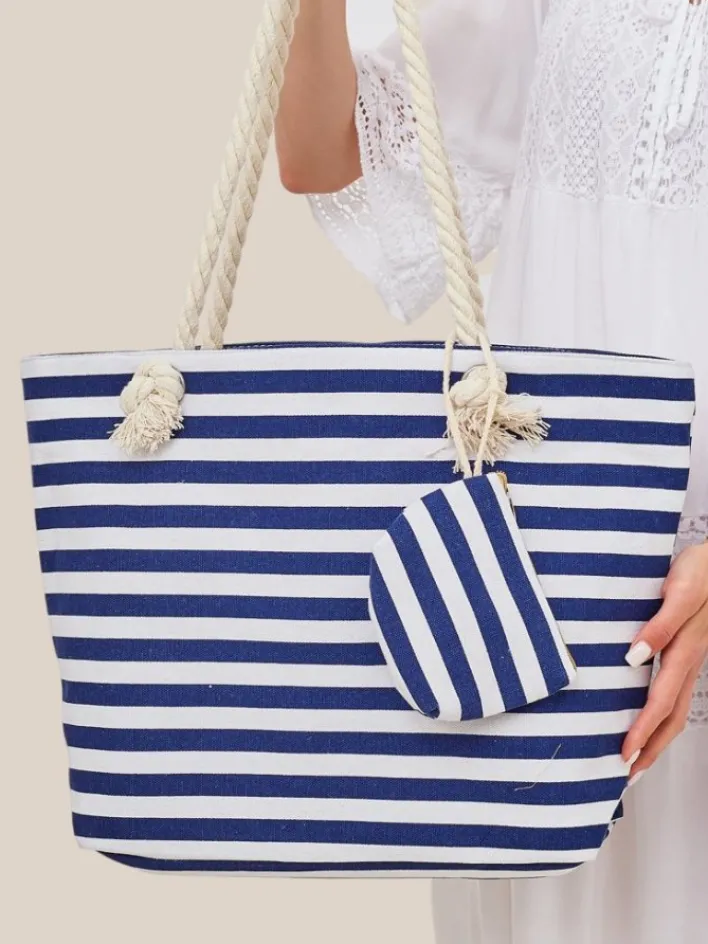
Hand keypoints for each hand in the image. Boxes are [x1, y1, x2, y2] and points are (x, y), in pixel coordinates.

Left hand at [622, 541, 707, 781]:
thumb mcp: (682, 591)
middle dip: (649, 748)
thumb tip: (635, 656)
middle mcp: (689, 660)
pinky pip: (674, 689)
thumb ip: (661, 624)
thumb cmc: (703, 570)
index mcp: (686, 650)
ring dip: (655, 735)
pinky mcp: (687, 649)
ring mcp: (691, 657)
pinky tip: (643, 714)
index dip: (643, 730)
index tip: (624, 754)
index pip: (662, 701)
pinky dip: (660, 711)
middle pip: (671, 716)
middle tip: (625, 774)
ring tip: (634, 757)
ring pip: (675, 707)